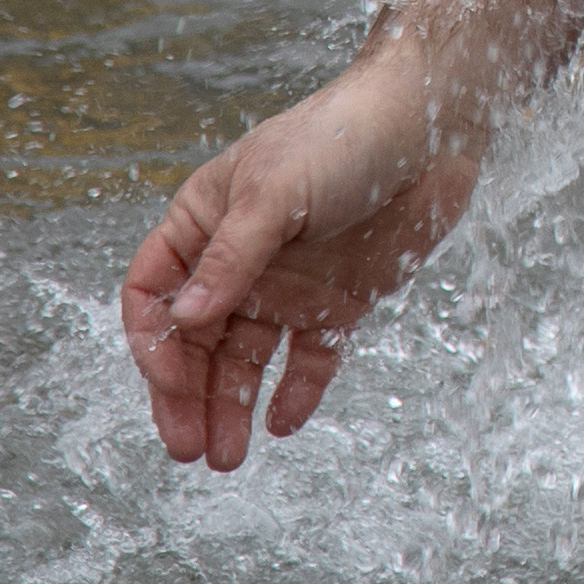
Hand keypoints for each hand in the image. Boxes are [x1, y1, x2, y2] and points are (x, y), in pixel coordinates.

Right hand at [119, 62, 487, 468]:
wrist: (431, 125)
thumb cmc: (342, 136)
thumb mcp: (275, 192)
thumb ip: (231, 259)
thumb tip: (185, 319)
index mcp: (204, 222)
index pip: (154, 293)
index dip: (153, 341)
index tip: (170, 381)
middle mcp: (239, 260)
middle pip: (194, 340)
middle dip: (186, 396)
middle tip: (188, 449)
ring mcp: (287, 284)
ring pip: (244, 359)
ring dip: (230, 406)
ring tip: (226, 457)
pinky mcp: (336, 302)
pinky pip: (307, 360)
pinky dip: (293, 392)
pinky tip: (282, 423)